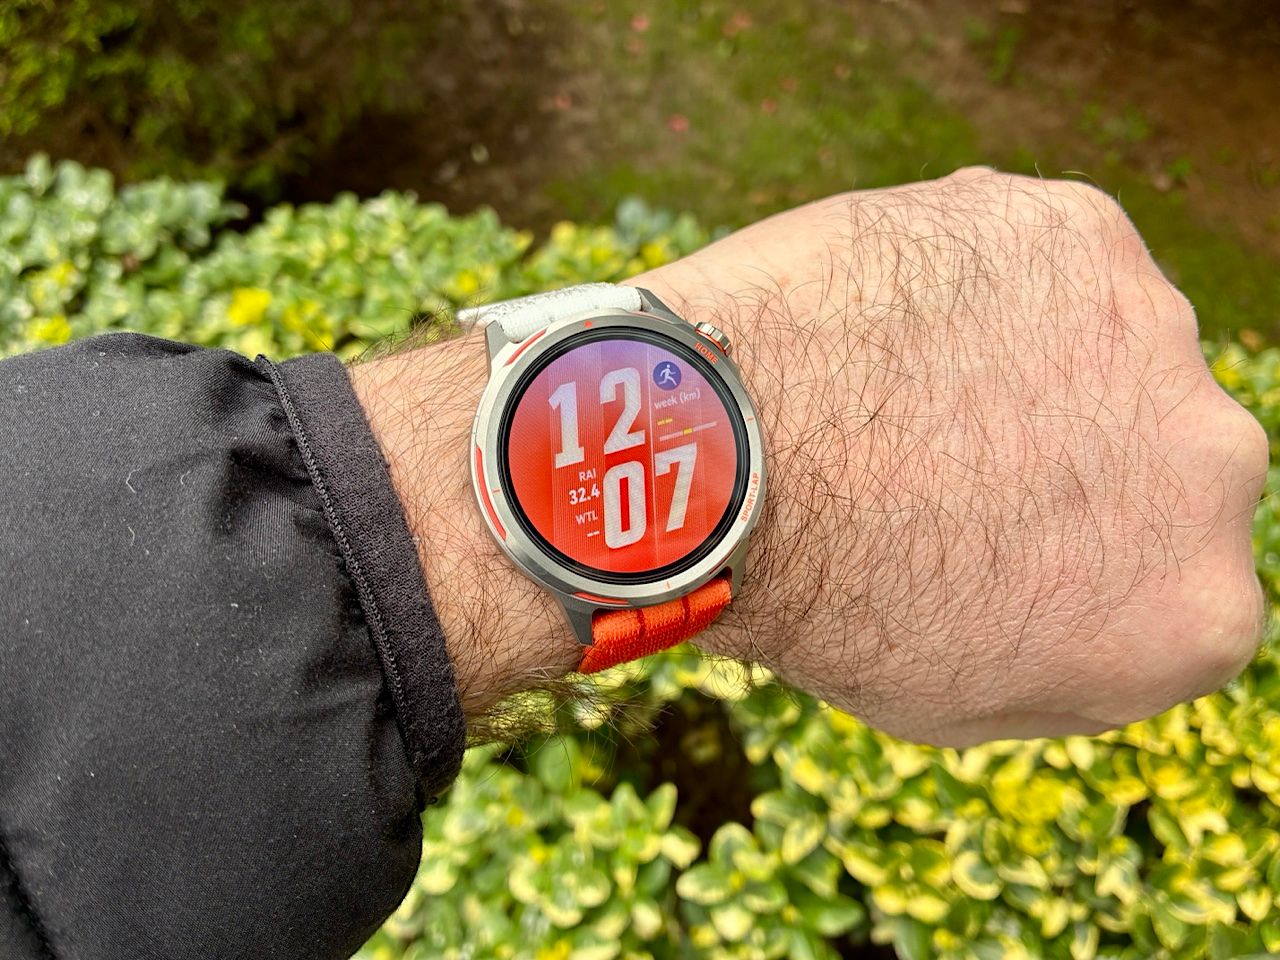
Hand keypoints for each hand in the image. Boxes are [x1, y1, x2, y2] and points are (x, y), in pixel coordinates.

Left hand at [353, 168, 1267, 743]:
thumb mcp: (956, 697)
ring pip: (1096, 341)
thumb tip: (1081, 590)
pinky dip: (970, 277)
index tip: (988, 527)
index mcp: (1198, 612)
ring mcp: (1154, 336)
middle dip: (1062, 446)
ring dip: (1017, 355)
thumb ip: (1062, 647)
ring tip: (894, 380)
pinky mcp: (1081, 232)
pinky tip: (885, 314)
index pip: (1163, 573)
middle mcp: (1214, 469)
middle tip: (938, 446)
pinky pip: (1031, 256)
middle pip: (1147, 445)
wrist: (723, 467)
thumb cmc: (815, 601)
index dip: (1065, 546)